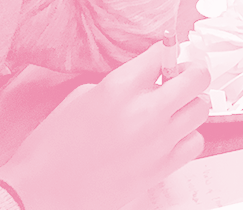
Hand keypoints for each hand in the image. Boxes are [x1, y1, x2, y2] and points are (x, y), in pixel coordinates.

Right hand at [0, 41, 209, 209]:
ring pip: (202, 107)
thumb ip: (123, 82)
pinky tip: (170, 136)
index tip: (164, 56)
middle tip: (180, 76)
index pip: (163, 53)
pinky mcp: (161, 168)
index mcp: (120, 87)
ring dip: (190, 103)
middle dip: (191, 71)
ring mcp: (157, 141)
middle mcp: (145, 111)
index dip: (166, 51)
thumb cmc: (53, 145)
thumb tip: (151, 77)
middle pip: (197, 76)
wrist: (41, 191)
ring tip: (173, 108)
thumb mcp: (82, 96)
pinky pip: (195, 142)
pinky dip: (188, 135)